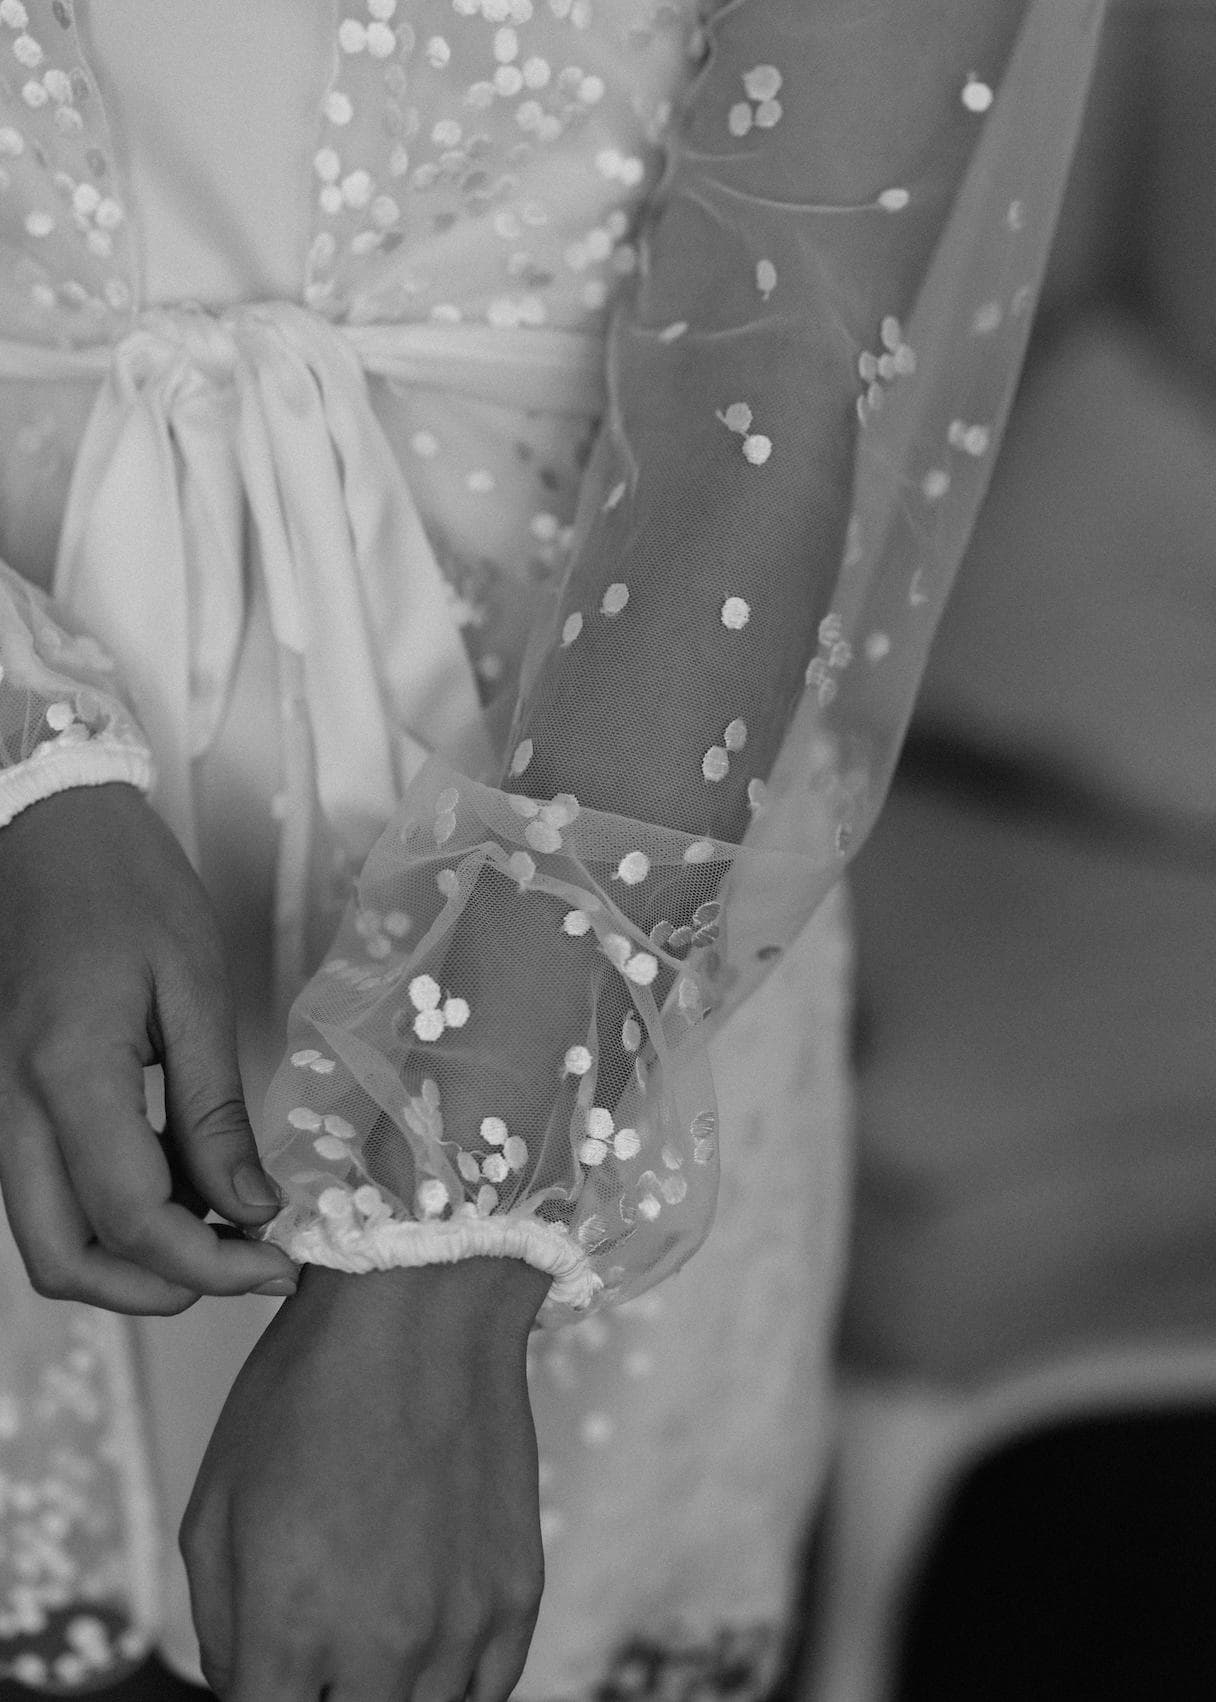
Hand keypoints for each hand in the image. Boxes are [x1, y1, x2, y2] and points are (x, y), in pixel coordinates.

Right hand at [0, 783, 300, 1312]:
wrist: (47, 830)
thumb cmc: (127, 886)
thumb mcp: (194, 988)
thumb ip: (215, 1111)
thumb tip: (251, 1208)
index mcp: (64, 1072)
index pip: (132, 1219)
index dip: (210, 1264)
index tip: (278, 1262)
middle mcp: (8, 1107)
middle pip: (64, 1261)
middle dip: (158, 1289)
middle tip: (246, 1263)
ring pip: (46, 1239)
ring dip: (131, 1261)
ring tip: (224, 1227)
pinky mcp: (2, 1103)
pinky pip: (44, 1194)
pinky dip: (108, 1217)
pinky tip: (181, 1184)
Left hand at [181, 1258, 549, 1701]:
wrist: (421, 1309)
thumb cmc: (307, 1391)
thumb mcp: (215, 1505)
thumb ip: (219, 1626)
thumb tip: (247, 1683)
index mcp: (290, 1629)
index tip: (266, 1675)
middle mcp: (381, 1646)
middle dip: (321, 1696)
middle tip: (315, 1655)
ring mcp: (460, 1627)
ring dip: (387, 1694)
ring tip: (368, 1647)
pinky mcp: (516, 1595)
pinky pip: (487, 1693)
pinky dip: (451, 1686)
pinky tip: (427, 1647)